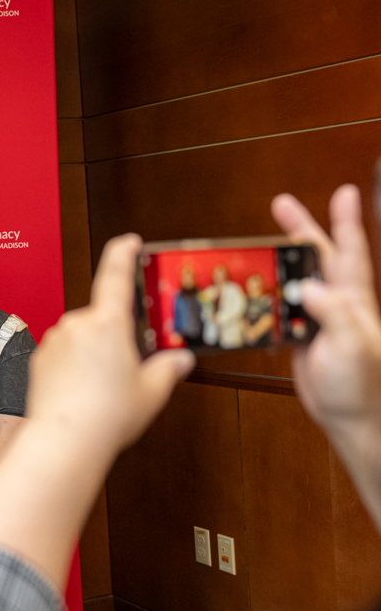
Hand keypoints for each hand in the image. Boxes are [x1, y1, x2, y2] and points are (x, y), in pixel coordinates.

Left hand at [27, 234, 194, 454]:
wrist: (62, 440)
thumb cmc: (106, 416)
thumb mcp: (151, 392)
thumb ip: (167, 369)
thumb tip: (179, 360)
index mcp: (108, 323)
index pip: (116, 274)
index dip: (123, 253)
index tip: (129, 241)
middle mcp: (78, 324)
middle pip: (102, 318)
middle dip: (115, 337)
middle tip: (126, 368)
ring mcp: (55, 340)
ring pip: (82, 338)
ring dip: (93, 353)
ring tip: (102, 389)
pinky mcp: (39, 357)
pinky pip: (63, 353)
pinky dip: (74, 366)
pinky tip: (81, 392)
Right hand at [271, 186, 380, 444]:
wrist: (353, 419)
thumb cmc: (361, 385)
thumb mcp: (352, 345)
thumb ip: (334, 312)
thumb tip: (309, 285)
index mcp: (353, 300)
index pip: (350, 251)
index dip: (347, 221)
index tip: (343, 192)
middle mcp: (335, 303)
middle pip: (316, 256)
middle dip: (300, 227)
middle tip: (281, 203)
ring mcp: (317, 319)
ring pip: (294, 280)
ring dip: (275, 262)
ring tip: (253, 247)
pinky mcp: (301, 337)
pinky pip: (279, 309)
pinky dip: (264, 297)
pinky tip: (249, 292)